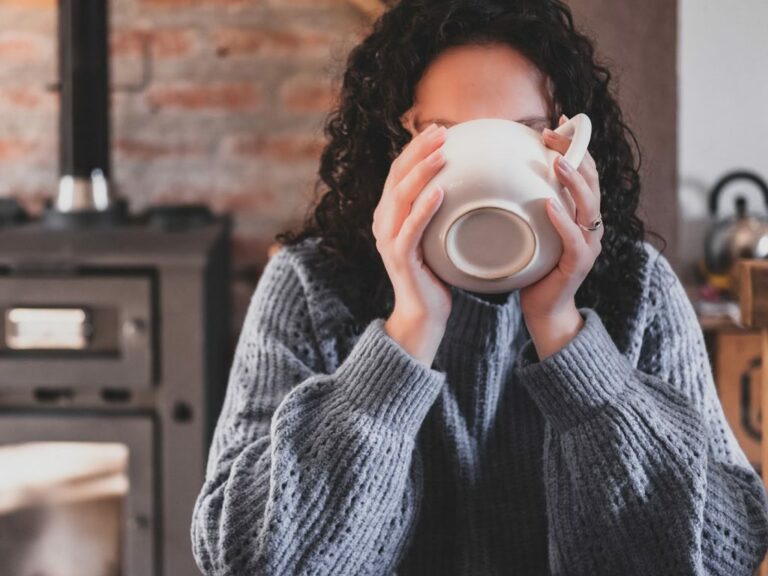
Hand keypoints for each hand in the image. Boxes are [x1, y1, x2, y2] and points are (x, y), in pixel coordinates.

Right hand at [373, 122, 451, 366]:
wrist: (423, 315)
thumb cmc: (436, 275)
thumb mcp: (437, 237)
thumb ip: (440, 213)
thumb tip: (469, 185)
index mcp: (389, 216)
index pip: (398, 173)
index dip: (415, 149)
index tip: (439, 130)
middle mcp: (382, 224)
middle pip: (396, 177)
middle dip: (418, 151)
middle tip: (442, 131)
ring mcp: (388, 241)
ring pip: (400, 197)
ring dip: (421, 172)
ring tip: (442, 153)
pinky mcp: (399, 258)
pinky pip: (411, 228)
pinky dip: (424, 207)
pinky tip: (440, 191)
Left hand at [519, 114, 603, 359]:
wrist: (543, 310)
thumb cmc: (532, 269)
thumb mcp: (528, 230)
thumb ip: (524, 205)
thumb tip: (496, 175)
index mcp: (579, 213)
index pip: (584, 171)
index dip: (576, 144)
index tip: (560, 120)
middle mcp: (590, 224)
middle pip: (591, 181)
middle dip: (575, 153)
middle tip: (552, 133)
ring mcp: (588, 244)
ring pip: (588, 205)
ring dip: (573, 181)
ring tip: (556, 161)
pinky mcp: (578, 264)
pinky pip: (574, 238)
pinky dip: (562, 220)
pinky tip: (549, 204)